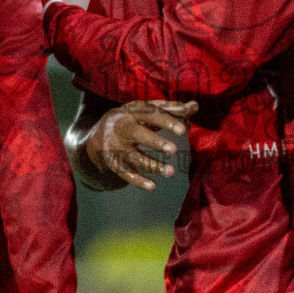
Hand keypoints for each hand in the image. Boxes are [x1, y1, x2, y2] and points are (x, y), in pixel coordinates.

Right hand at [84, 100, 198, 190]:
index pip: (151, 114)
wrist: (98, 134)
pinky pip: (125, 173)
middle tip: (173, 150)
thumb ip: (172, 109)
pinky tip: (152, 186)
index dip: (166, 121)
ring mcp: (116, 146)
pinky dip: (138, 181)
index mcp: (133, 111)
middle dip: (155, 142)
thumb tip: (195, 106)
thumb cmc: (134, 119)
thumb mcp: (148, 110)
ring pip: (134, 157)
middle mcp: (123, 128)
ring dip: (152, 165)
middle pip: (138, 135)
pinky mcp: (114, 162)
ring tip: (171, 172)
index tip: (183, 130)